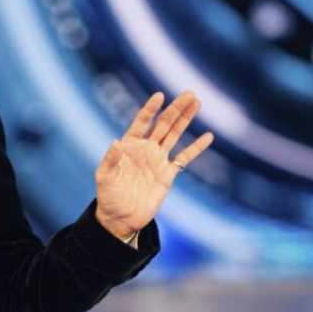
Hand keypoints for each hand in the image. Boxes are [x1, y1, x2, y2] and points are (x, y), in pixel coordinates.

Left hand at [94, 91, 213, 239]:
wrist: (121, 218)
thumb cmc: (108, 196)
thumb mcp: (105, 177)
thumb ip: (110, 160)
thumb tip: (115, 142)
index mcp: (129, 145)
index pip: (142, 122)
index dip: (150, 109)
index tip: (160, 96)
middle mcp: (145, 149)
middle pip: (163, 124)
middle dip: (176, 109)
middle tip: (189, 93)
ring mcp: (158, 160)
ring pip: (175, 135)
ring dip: (186, 120)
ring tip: (197, 102)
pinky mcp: (168, 174)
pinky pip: (185, 158)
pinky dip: (196, 148)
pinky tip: (208, 136)